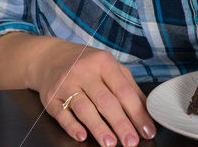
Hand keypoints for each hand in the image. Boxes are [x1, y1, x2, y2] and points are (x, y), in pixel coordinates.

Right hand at [33, 39, 155, 145]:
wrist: (51, 57)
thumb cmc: (87, 64)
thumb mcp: (109, 66)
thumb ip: (128, 85)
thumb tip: (146, 108)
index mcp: (104, 62)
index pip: (123, 90)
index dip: (137, 112)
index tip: (146, 130)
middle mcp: (85, 71)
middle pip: (105, 100)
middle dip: (120, 123)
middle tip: (131, 141)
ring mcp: (66, 83)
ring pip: (84, 108)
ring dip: (98, 127)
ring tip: (110, 144)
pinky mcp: (51, 97)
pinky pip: (62, 114)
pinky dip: (72, 126)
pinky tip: (82, 136)